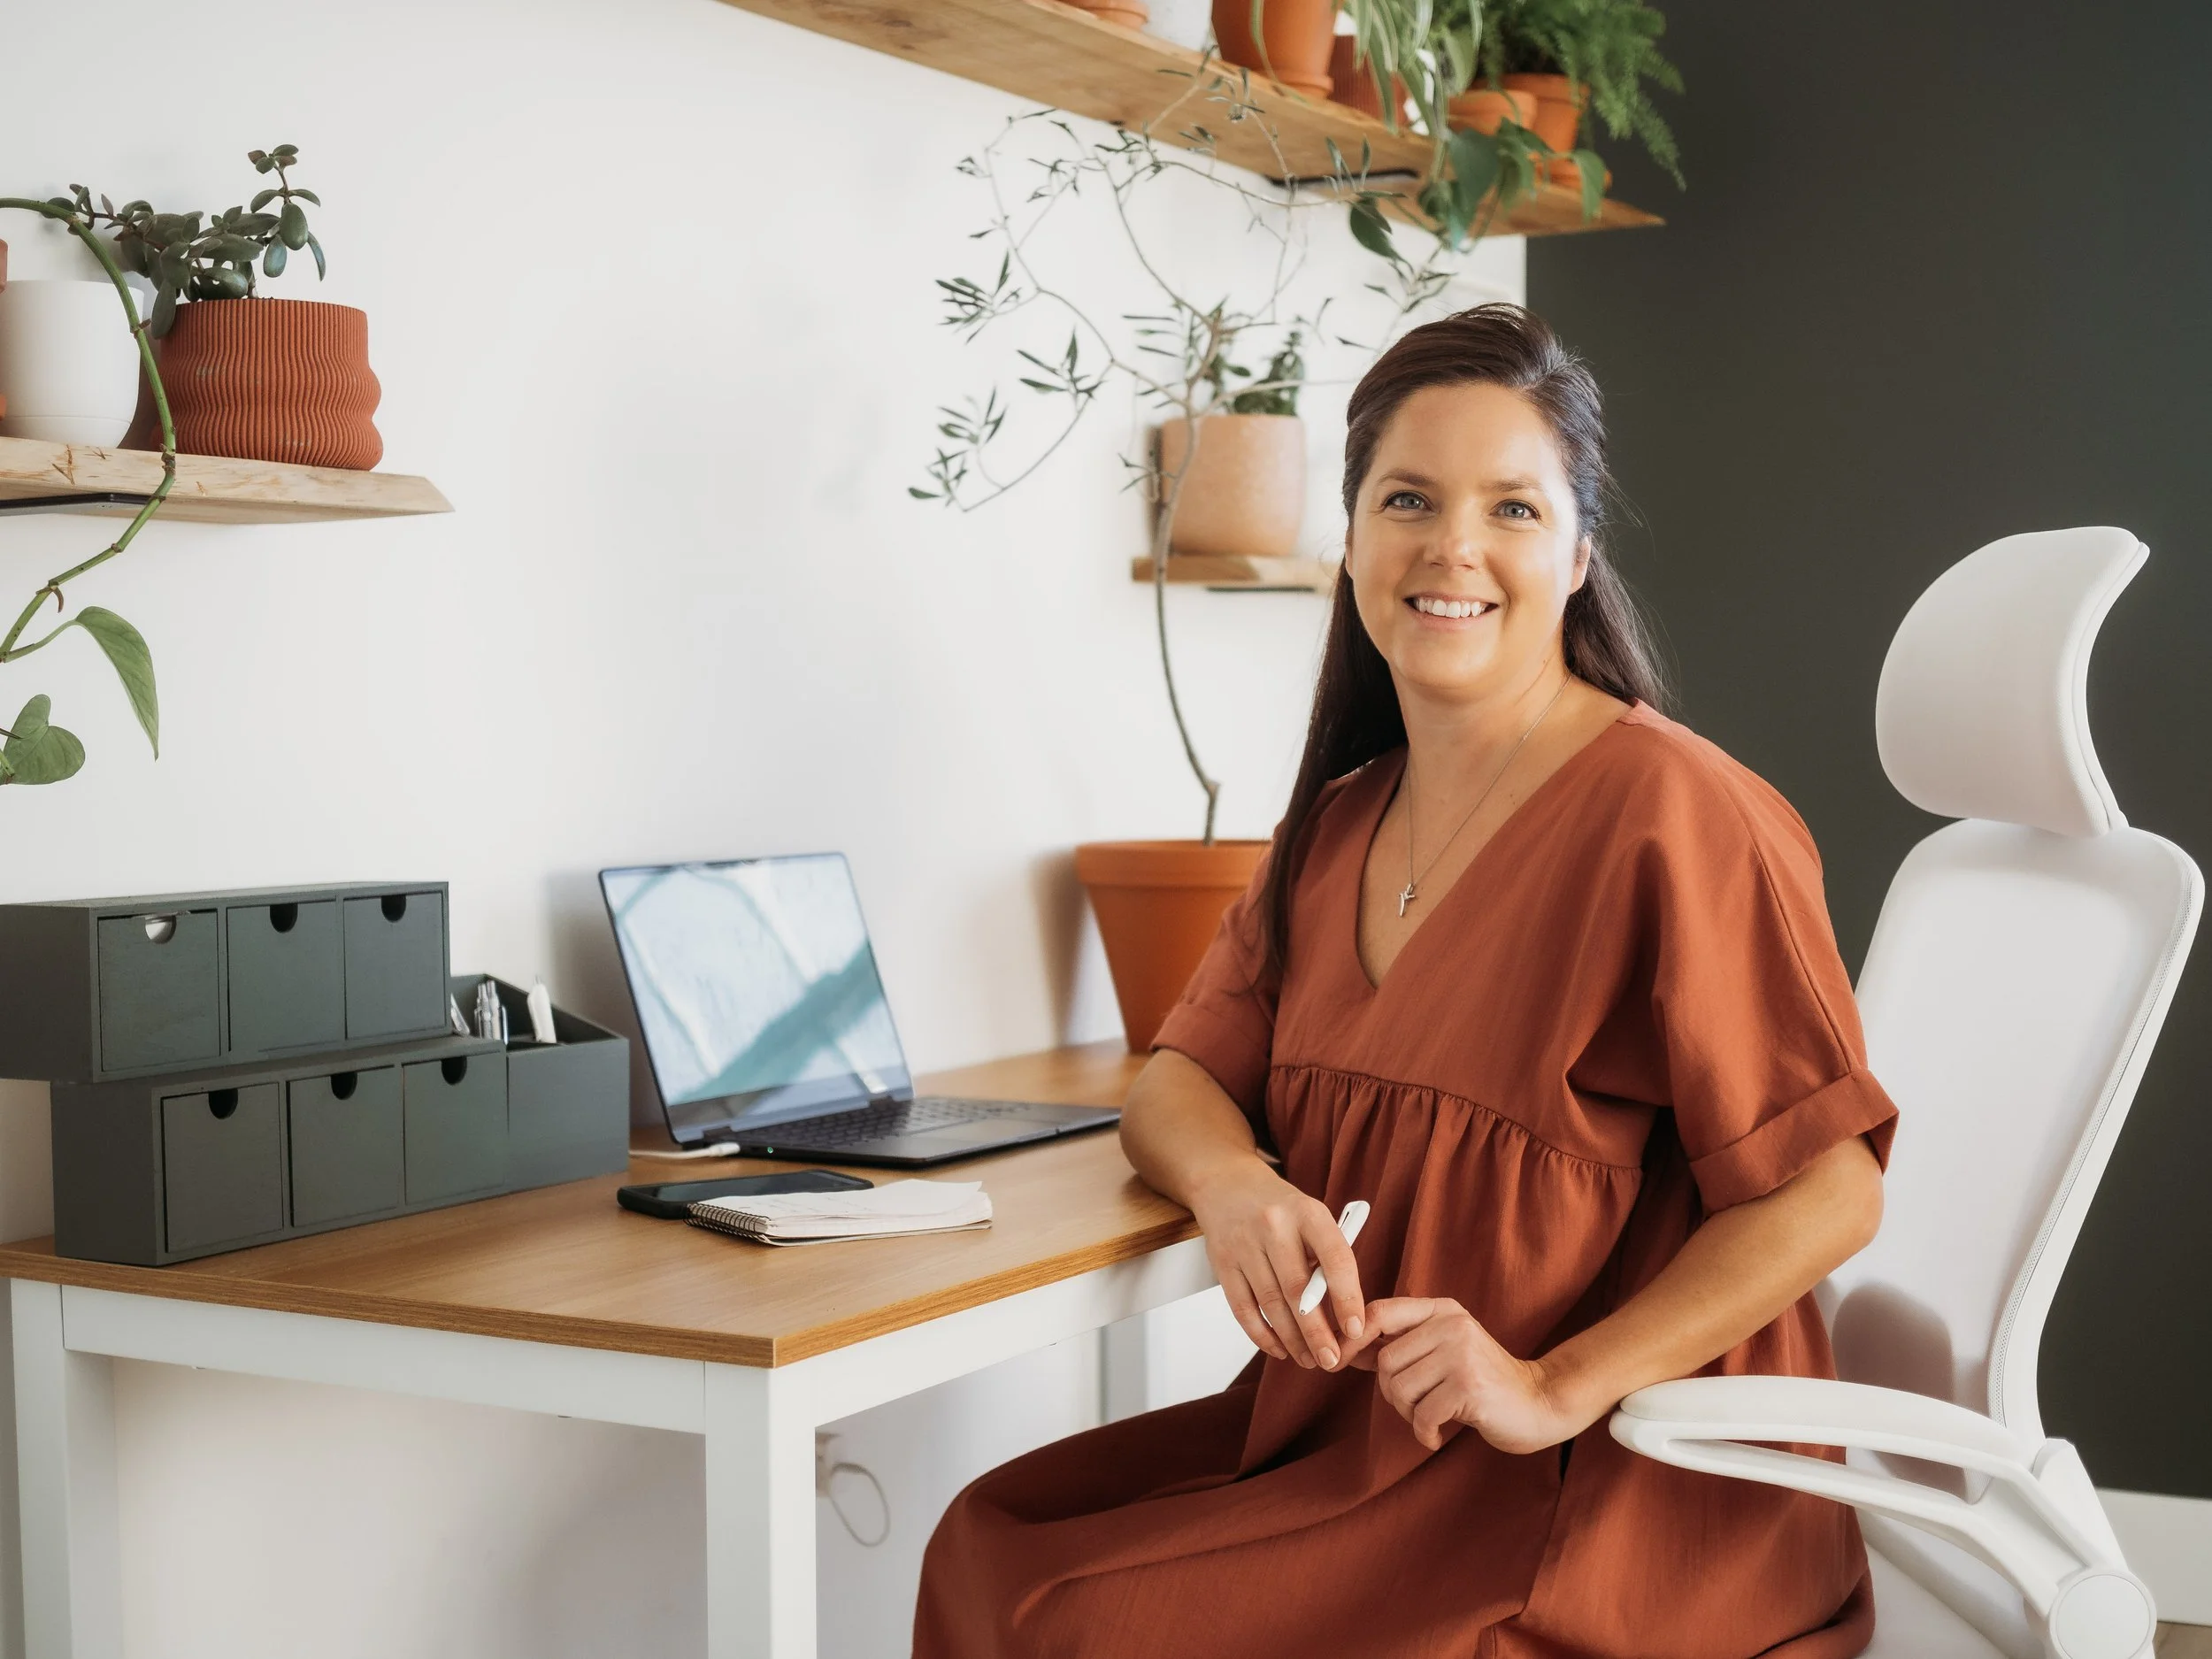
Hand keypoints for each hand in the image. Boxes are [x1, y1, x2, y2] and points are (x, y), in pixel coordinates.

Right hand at [1186, 1161, 1363, 1370]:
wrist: (1225, 1183)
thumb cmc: (1280, 1208)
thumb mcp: (1311, 1216)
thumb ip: (1327, 1256)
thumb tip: (1343, 1313)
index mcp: (1308, 1212)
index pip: (1335, 1257)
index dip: (1347, 1296)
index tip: (1355, 1329)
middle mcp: (1274, 1225)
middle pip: (1298, 1290)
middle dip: (1317, 1333)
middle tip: (1332, 1361)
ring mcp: (1244, 1244)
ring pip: (1271, 1304)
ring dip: (1292, 1340)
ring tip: (1309, 1360)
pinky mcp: (1222, 1262)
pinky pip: (1243, 1308)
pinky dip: (1261, 1335)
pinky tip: (1278, 1349)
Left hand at [1351, 1297, 1597, 1453]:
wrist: (1537, 1403)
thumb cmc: (1482, 1381)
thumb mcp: (1444, 1349)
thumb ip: (1402, 1344)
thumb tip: (1344, 1348)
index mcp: (1442, 1310)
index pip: (1379, 1312)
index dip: (1352, 1337)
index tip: (1339, 1363)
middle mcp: (1451, 1324)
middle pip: (1386, 1361)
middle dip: (1391, 1393)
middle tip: (1415, 1408)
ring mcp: (1462, 1353)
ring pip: (1400, 1388)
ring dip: (1409, 1414)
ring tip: (1430, 1417)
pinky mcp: (1470, 1386)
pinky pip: (1422, 1414)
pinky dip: (1424, 1432)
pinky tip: (1437, 1434)